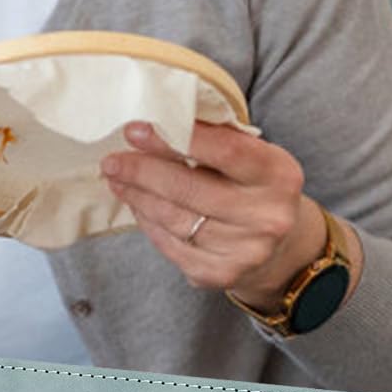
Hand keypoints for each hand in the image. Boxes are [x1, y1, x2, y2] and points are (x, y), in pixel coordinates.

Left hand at [100, 120, 356, 309]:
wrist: (279, 248)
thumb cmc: (253, 189)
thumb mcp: (251, 158)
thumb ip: (216, 138)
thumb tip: (158, 117)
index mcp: (278, 174)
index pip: (224, 150)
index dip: (176, 138)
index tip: (136, 129)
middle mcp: (267, 215)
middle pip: (189, 188)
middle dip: (142, 171)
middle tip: (112, 160)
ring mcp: (246, 249)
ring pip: (173, 218)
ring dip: (137, 195)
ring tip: (117, 178)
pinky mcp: (221, 274)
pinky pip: (170, 244)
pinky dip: (147, 222)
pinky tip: (137, 205)